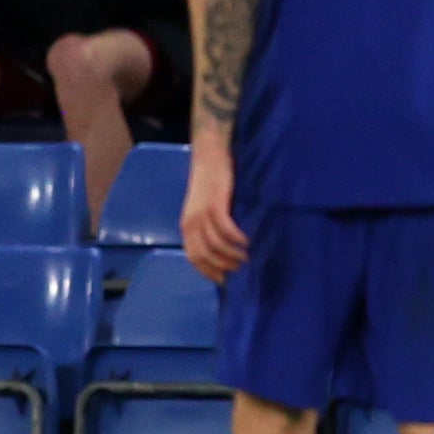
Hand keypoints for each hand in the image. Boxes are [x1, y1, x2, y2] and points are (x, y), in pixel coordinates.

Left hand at [180, 152, 246, 281]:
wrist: (209, 155)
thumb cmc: (210, 181)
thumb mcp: (203, 208)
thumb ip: (207, 226)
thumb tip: (220, 248)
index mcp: (187, 226)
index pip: (193, 257)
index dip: (208, 271)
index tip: (224, 279)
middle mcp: (191, 223)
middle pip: (204, 254)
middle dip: (222, 266)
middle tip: (240, 268)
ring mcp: (202, 214)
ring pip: (215, 244)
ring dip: (232, 254)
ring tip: (247, 256)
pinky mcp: (215, 204)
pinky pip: (225, 228)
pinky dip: (237, 238)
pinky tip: (247, 240)